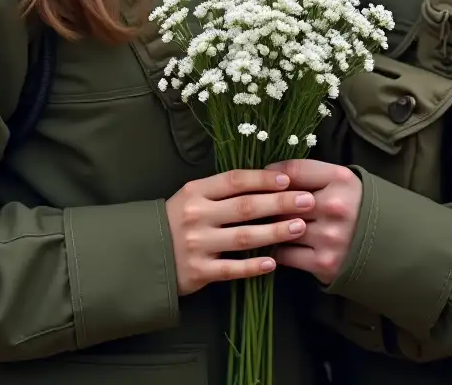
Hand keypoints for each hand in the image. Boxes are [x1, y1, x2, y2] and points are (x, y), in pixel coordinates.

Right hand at [165, 169, 314, 295]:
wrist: (143, 254)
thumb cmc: (176, 221)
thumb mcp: (192, 197)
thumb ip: (220, 191)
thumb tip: (265, 183)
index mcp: (196, 191)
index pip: (235, 180)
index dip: (263, 179)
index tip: (289, 180)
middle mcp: (197, 215)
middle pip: (245, 207)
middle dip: (280, 203)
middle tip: (307, 201)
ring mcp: (197, 244)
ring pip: (243, 237)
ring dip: (275, 232)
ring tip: (299, 227)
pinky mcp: (198, 271)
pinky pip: (231, 268)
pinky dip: (253, 266)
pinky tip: (274, 262)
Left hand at [267, 159, 361, 284]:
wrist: (388, 245)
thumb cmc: (356, 206)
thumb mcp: (341, 180)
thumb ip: (310, 174)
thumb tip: (269, 172)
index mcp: (340, 179)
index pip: (293, 170)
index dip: (271, 173)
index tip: (262, 178)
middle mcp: (335, 206)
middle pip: (283, 200)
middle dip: (266, 203)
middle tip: (255, 204)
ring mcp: (330, 236)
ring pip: (281, 227)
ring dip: (271, 227)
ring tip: (264, 224)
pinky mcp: (324, 262)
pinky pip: (285, 253)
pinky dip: (278, 249)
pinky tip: (279, 244)